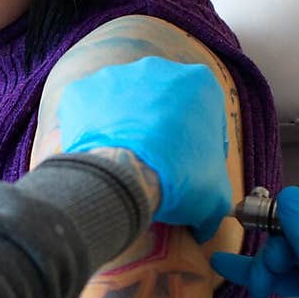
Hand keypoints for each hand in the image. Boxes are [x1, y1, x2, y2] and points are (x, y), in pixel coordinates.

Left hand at [57, 57, 230, 242]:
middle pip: (161, 102)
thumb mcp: (215, 197)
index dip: (196, 144)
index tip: (186, 166)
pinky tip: (97, 154)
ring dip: (124, 125)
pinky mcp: (81, 90)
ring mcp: (115, 76)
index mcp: (200, 83)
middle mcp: (157, 69)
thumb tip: (205, 228)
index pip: (202, 114)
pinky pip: (86, 109)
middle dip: (159, 128)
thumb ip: (217, 204)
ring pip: (122, 102)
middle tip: (152, 162)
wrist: (124, 179)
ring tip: (123, 159)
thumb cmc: (178, 179)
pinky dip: (90, 128)